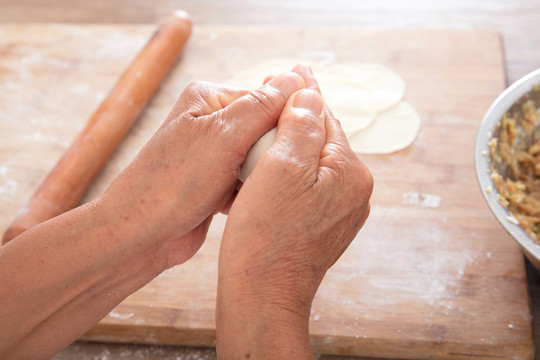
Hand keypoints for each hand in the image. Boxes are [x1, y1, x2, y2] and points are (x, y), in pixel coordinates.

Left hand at [100, 73, 304, 266]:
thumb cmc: (173, 183)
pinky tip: (252, 204)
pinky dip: (254, 192)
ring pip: (260, 158)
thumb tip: (297, 78)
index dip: (288, 119)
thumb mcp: (223, 136)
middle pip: (266, 129)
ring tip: (264, 189)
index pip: (267, 98)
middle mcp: (210, 123)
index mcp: (209, 99)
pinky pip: (249, 181)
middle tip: (279, 171)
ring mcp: (213, 155)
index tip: (302, 142)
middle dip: (275, 151)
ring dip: (265, 174)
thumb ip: (262, 106)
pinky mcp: (216, 183)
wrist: (140, 236)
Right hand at [216, 65, 372, 357]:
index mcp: (351, 172)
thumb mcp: (281, 167)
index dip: (305, 94)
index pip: (327, 118)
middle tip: (279, 91)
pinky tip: (269, 168)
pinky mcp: (322, 228)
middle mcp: (354, 192)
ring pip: (313, 164)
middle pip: (323, 140)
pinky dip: (289, 173)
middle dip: (299, 118)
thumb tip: (310, 95)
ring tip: (271, 125)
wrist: (262, 294)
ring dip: (292, 145)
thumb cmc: (266, 235)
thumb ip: (302, 125)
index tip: (294, 71)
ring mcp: (340, 213)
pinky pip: (307, 188)